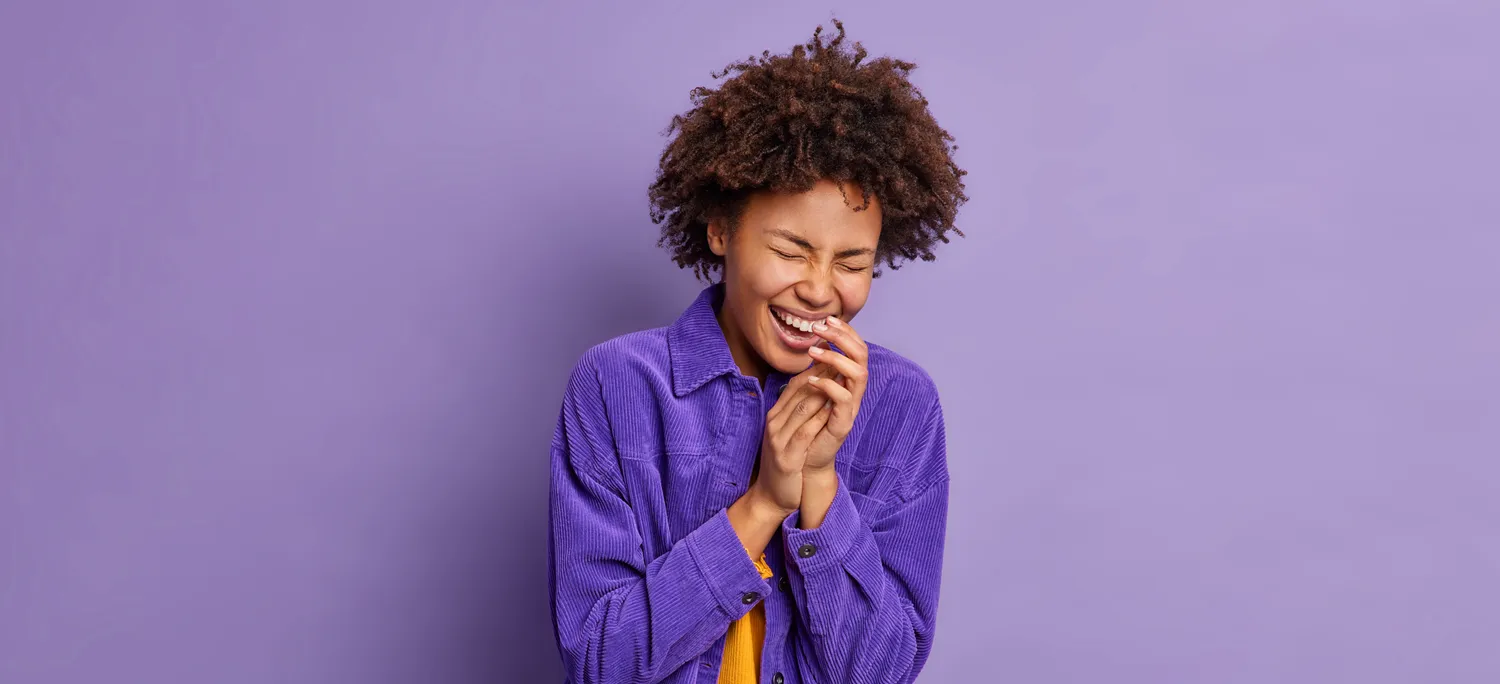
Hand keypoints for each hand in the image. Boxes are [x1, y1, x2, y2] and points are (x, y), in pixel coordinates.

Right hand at [748, 365, 836, 515]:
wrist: (771, 496)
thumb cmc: (786, 461)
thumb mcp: (789, 432)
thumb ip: (799, 410)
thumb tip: (819, 385)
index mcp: (775, 415)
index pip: (796, 384)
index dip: (817, 369)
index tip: (837, 358)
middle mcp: (774, 423)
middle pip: (800, 391)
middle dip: (824, 375)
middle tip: (844, 362)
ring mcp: (778, 439)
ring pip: (802, 408)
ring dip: (824, 392)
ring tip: (844, 380)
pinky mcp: (786, 458)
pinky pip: (804, 433)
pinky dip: (820, 419)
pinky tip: (834, 410)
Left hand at [800, 315, 868, 472]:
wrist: (804, 461)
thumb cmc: (806, 425)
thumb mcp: (810, 392)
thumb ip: (817, 371)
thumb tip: (818, 343)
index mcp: (848, 382)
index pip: (856, 348)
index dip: (846, 331)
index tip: (826, 319)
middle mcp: (854, 392)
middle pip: (863, 355)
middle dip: (843, 337)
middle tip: (819, 328)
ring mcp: (851, 408)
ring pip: (858, 374)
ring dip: (836, 358)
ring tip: (813, 352)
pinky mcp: (843, 423)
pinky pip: (844, 399)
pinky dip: (828, 385)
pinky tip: (811, 380)